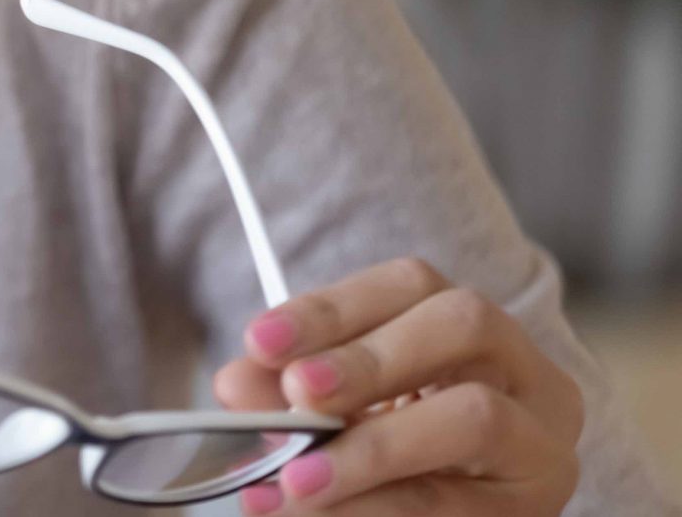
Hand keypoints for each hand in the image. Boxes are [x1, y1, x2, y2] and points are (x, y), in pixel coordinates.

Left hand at [211, 256, 583, 513]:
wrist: (459, 514)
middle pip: (462, 324)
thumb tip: (235, 386)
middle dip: (367, 357)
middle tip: (296, 393)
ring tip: (297, 477)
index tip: (258, 342)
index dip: (330, 308)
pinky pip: (458, 503)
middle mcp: (524, 371)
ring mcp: (541, 441)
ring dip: (371, 447)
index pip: (411, 284)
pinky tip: (320, 510)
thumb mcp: (341, 410)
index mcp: (471, 328)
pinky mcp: (534, 508)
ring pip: (475, 416)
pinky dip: (379, 506)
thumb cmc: (399, 450)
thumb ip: (285, 392)